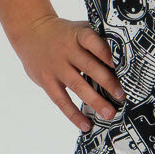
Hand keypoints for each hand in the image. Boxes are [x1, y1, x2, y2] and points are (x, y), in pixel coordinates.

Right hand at [11, 15, 125, 133]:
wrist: (30, 32)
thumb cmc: (64, 33)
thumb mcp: (79, 28)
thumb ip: (97, 39)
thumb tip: (124, 55)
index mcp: (78, 34)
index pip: (92, 41)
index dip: (104, 52)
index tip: (118, 64)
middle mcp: (67, 50)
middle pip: (89, 67)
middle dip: (108, 83)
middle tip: (122, 96)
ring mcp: (56, 67)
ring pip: (78, 86)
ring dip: (95, 101)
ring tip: (109, 114)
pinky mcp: (46, 81)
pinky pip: (62, 100)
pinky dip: (74, 114)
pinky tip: (86, 125)